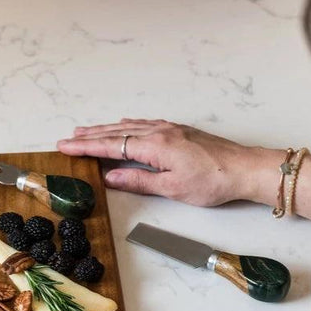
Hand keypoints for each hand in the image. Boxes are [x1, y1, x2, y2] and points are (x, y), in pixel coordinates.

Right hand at [57, 119, 264, 206]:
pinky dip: (127, 125)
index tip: (66, 146)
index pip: (111, 145)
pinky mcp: (179, 131)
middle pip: (116, 132)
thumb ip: (138, 180)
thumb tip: (110, 177)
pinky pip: (144, 123)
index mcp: (154, 145)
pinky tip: (123, 124)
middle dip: (89, 136)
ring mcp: (169, 128)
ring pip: (129, 126)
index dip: (86, 146)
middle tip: (68, 138)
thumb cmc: (213, 180)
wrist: (244, 168)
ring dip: (105, 129)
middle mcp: (159, 132)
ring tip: (86, 130)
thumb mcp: (172, 187)